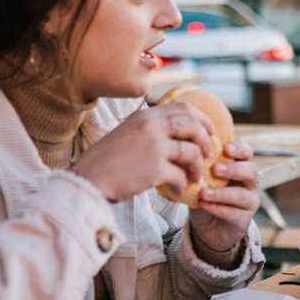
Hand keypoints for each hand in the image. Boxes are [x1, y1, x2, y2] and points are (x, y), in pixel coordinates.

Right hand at [72, 101, 215, 202]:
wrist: (87, 180)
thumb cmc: (107, 161)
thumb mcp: (129, 133)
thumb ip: (152, 128)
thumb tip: (183, 133)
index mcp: (145, 115)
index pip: (183, 108)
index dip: (203, 119)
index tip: (211, 132)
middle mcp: (151, 126)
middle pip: (193, 127)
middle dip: (206, 142)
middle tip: (208, 156)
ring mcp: (154, 145)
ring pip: (192, 152)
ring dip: (197, 167)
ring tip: (194, 178)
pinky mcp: (155, 168)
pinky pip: (181, 176)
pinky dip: (183, 185)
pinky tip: (178, 191)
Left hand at [190, 140, 259, 256]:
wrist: (208, 226)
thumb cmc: (206, 194)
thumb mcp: (202, 177)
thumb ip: (200, 166)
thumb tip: (187, 151)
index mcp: (241, 166)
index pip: (247, 152)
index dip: (239, 149)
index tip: (225, 148)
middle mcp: (249, 183)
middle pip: (251, 171)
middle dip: (233, 169)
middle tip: (215, 169)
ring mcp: (249, 202)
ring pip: (242, 195)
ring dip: (222, 193)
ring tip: (203, 193)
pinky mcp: (243, 220)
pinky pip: (234, 214)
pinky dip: (217, 209)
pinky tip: (204, 205)